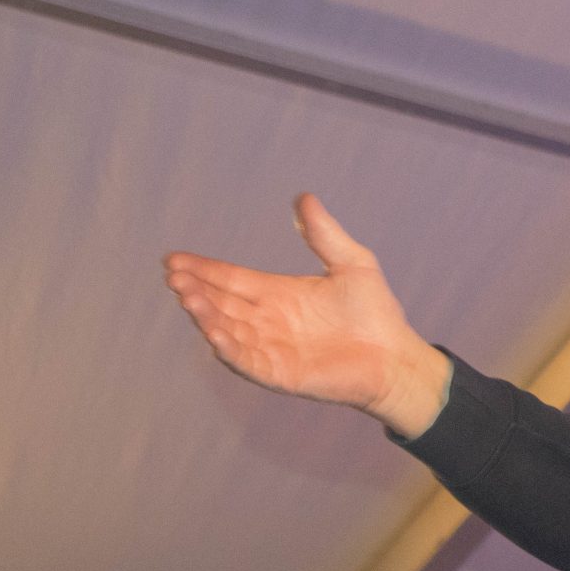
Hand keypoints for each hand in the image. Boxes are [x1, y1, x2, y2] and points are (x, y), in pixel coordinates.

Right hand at [163, 192, 449, 436]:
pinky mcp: (278, 373)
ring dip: (205, 315)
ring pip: (225, 329)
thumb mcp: (352, 263)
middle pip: (221, 302)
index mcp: (277, 293)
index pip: (231, 278)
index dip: (203, 269)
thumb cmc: (376, 312)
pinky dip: (227, 348)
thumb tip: (303, 197)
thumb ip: (325, 234)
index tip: (173, 258)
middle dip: (195, 289)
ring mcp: (269, 348)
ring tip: (187, 296)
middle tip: (173, 275)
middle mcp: (266, 320)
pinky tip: (213, 332)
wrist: (396, 356)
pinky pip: (245, 360)